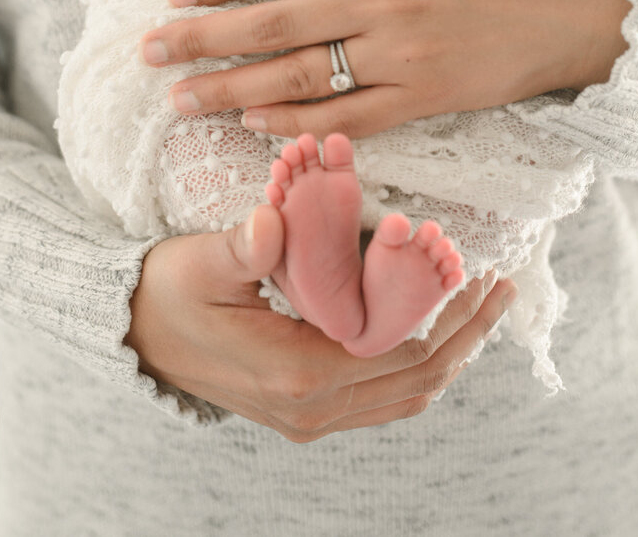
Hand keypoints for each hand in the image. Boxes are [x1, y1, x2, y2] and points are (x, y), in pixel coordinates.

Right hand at [124, 203, 516, 440]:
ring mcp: (311, 418)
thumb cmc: (167, 294)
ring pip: (405, 396)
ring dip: (450, 355)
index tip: (480, 273)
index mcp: (295, 372)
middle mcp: (312, 408)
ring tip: (482, 310)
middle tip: (502, 288)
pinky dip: (417, 368)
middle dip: (466, 334)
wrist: (135, 340)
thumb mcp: (198, 263)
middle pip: (416, 380)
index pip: (398, 350)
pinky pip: (383, 398)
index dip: (447, 316)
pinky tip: (433, 333)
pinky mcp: (308, 412)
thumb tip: (276, 220)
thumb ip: (243, 246)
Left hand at [141, 0, 629, 138]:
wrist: (587, 6)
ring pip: (300, 76)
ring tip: (182, 99)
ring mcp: (404, 52)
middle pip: (273, 23)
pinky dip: (298, 124)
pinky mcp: (426, 97)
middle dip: (202, 38)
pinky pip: (349, 116)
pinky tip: (254, 125)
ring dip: (232, 89)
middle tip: (149, 50)